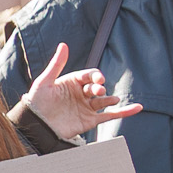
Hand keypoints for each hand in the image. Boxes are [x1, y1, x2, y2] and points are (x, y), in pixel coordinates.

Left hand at [20, 42, 140, 142]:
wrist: (35, 127)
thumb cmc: (36, 103)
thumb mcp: (45, 82)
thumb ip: (56, 64)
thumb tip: (64, 44)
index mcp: (71, 82)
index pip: (88, 75)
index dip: (94, 76)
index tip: (97, 79)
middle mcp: (80, 94)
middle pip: (96, 87)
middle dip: (99, 88)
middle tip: (98, 91)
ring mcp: (86, 107)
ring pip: (103, 100)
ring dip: (108, 99)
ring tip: (111, 99)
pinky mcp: (89, 121)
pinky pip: (110, 115)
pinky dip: (124, 112)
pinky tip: (137, 108)